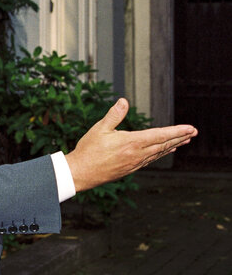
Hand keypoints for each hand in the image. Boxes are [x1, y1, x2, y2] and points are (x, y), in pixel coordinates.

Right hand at [66, 98, 196, 191]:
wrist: (81, 173)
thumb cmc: (88, 150)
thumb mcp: (99, 129)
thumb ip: (114, 115)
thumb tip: (124, 101)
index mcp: (131, 142)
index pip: (160, 135)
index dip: (176, 131)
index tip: (190, 128)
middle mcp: (137, 154)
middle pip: (163, 144)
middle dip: (180, 138)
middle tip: (193, 133)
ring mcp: (135, 163)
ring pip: (159, 153)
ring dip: (172, 145)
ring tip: (183, 141)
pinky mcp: (130, 168)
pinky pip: (151, 160)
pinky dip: (161, 153)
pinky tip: (164, 151)